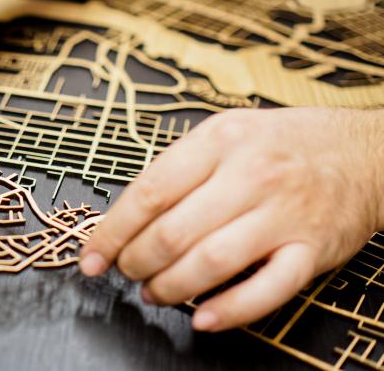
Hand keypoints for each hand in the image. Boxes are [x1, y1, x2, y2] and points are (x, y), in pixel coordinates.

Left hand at [79, 107, 383, 331]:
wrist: (367, 152)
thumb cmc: (285, 144)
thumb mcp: (227, 133)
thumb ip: (179, 168)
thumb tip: (126, 216)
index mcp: (220, 140)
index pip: (149, 193)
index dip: (112, 232)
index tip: (93, 255)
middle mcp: (251, 175)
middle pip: (172, 233)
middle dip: (136, 262)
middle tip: (127, 272)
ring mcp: (284, 214)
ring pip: (210, 263)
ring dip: (170, 287)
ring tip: (155, 292)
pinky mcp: (312, 250)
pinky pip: (266, 290)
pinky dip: (229, 310)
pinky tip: (202, 317)